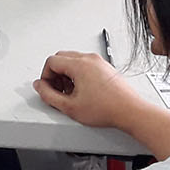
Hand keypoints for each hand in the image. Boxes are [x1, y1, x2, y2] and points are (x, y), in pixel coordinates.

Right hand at [33, 51, 148, 129]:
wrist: (130, 111)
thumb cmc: (107, 109)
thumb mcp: (70, 107)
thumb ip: (48, 95)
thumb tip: (40, 87)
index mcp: (79, 65)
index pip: (51, 61)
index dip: (45, 76)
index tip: (48, 88)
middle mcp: (89, 59)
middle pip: (61, 58)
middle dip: (54, 74)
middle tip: (57, 90)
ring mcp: (99, 62)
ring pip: (73, 61)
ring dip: (66, 75)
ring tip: (70, 93)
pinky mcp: (105, 67)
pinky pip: (85, 65)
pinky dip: (78, 75)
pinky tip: (81, 92)